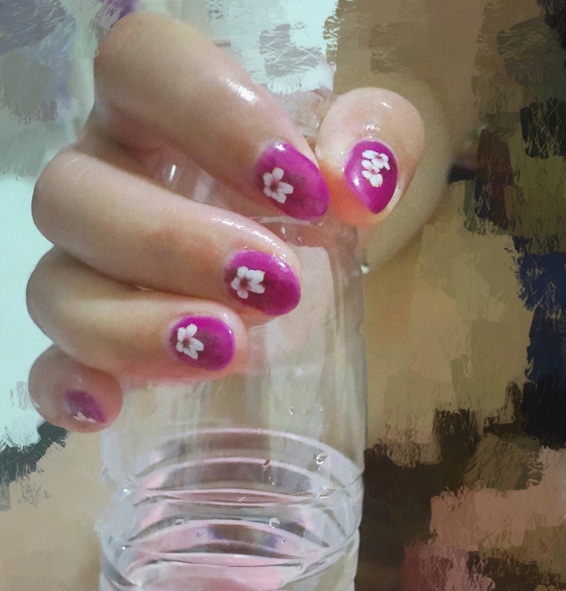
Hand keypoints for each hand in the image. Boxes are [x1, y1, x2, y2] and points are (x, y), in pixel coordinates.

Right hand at [27, 12, 423, 430]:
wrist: (313, 258)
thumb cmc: (324, 193)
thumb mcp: (366, 151)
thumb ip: (377, 136)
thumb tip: (357, 183)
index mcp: (162, 111)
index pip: (140, 66)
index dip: (208, 116)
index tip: (299, 190)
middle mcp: (106, 181)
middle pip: (73, 192)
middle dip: (172, 243)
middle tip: (274, 288)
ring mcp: (88, 269)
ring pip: (54, 288)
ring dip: (133, 326)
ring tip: (228, 350)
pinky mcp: (92, 349)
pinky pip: (46, 369)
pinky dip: (67, 387)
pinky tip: (109, 407)